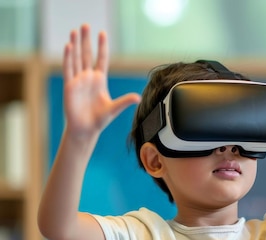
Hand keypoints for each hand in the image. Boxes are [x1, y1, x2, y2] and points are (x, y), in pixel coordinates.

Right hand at [62, 24, 139, 140]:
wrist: (86, 129)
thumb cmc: (99, 119)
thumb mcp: (114, 108)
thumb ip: (125, 101)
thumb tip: (138, 97)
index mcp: (100, 80)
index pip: (101, 59)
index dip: (102, 46)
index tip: (103, 33)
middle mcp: (88, 77)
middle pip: (87, 54)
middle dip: (86, 40)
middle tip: (85, 25)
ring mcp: (78, 81)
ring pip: (76, 58)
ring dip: (75, 45)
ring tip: (75, 31)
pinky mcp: (70, 86)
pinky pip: (69, 69)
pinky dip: (68, 58)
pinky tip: (68, 46)